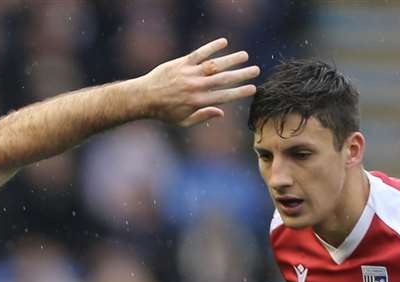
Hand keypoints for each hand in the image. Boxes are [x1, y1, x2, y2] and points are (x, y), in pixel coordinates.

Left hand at [136, 38, 259, 127]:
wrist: (144, 98)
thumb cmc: (164, 112)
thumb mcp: (182, 122)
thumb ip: (202, 116)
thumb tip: (222, 112)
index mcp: (197, 102)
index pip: (224, 97)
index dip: (240, 92)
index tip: (253, 88)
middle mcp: (195, 87)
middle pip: (223, 80)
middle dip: (241, 75)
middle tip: (256, 70)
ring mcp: (189, 74)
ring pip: (213, 65)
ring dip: (231, 59)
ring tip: (245, 56)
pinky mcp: (181, 63)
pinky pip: (199, 53)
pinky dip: (211, 47)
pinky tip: (224, 42)